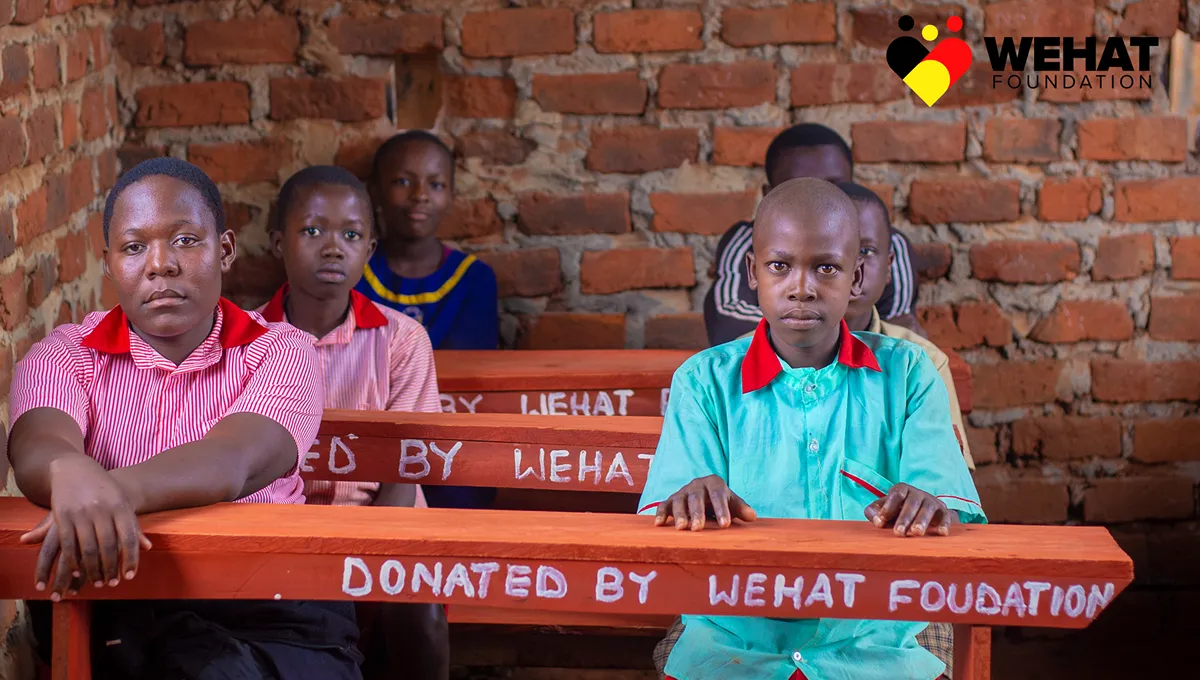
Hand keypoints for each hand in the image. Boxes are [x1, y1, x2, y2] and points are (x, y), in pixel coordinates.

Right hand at [20, 457, 151, 599]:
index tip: (129, 577)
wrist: (74, 469)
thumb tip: (148, 547)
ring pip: (88, 549)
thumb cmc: (103, 490)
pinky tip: (76, 573)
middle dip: (110, 569)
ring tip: (96, 582)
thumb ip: (133, 526)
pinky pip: (68, 544)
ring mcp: (81, 513)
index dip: (130, 559)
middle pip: (109, 547)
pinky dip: (73, 561)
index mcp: (121, 506)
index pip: (129, 538)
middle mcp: (102, 510)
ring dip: (92, 570)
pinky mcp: (62, 516)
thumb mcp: (121, 502)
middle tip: (111, 584)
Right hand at [654, 475, 756, 530]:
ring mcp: (682, 492)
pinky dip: (660, 513)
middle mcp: (696, 485)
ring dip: (679, 514)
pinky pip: (663, 505)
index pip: (718, 495)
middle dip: (697, 513)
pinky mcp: (670, 499)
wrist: (705, 493)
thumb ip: (741, 508)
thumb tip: (752, 516)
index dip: (722, 510)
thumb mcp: (732, 502)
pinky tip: (659, 524)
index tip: (725, 525)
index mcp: (714, 483)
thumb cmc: (720, 501)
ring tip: (682, 528)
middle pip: (696, 498)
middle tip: (698, 528)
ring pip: (679, 501)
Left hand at [865, 483, 952, 536]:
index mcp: (902, 489)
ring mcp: (932, 501)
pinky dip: (944, 524)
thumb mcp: (884, 508)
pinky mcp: (943, 512)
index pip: (896, 494)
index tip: (882, 521)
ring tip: (916, 533)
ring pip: (927, 509)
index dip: (888, 506)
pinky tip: (941, 533)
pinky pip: (945, 516)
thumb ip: (874, 512)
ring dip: (921, 521)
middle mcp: (918, 493)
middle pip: (912, 503)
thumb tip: (877, 521)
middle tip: (898, 532)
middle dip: (904, 518)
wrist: (923, 510)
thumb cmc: (898, 511)